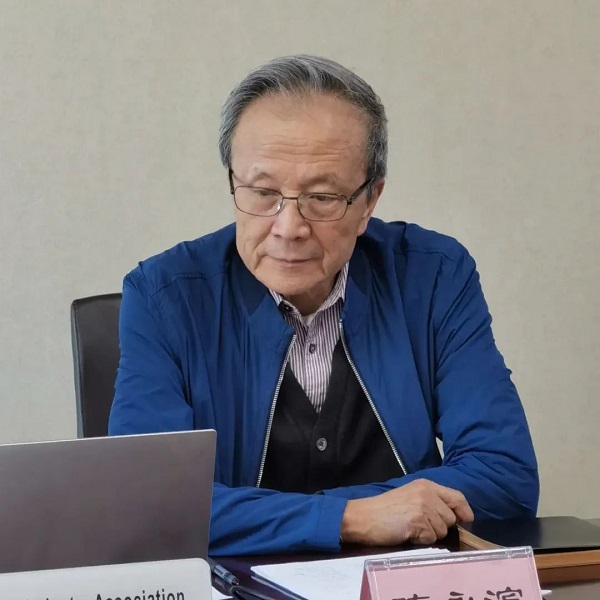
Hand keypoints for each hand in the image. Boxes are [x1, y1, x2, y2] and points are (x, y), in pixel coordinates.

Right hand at [340, 479, 473, 545]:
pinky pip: (431, 539)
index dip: (464, 511)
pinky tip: (407, 533)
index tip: (465, 521)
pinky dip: (421, 540)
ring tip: (411, 528)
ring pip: (442, 531)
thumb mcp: (411, 495)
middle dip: (440, 526)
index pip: (458, 497)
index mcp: (426, 485)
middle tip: (420, 524)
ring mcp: (423, 507)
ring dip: (429, 534)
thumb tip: (456, 517)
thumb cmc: (386, 509)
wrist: (364, 516)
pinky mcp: (417, 521)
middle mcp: (427, 493)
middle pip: (451, 518)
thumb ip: (432, 500)